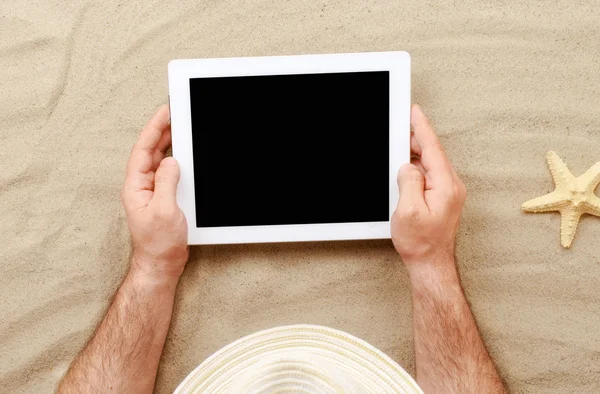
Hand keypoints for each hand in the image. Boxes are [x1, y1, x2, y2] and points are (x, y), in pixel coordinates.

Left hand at [121, 104, 188, 284]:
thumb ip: (166, 183)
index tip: (165, 112)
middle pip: (150, 151)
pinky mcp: (163, 198)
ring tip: (180, 128)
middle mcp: (142, 186)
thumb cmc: (158, 243)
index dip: (154, 129)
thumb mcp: (164, 210)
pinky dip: (177, 160)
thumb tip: (171, 161)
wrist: (161, 264)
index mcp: (135, 187)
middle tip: (175, 114)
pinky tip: (184, 155)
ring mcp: (152, 192)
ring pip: (159, 160)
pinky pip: (169, 173)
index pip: (143, 150)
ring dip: (169, 144)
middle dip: (162, 131)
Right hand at [391, 105, 465, 271]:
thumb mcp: (408, 210)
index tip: (414, 111)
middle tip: (399, 128)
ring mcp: (449, 192)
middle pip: (432, 153)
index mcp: (445, 185)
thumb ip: (409, 181)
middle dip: (415, 140)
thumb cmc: (421, 242)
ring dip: (414, 156)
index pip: (432, 148)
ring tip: (398, 151)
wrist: (431, 263)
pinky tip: (406, 171)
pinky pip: (430, 175)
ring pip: (430, 164)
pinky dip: (417, 169)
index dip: (421, 128)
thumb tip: (408, 166)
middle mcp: (451, 186)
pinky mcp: (443, 198)